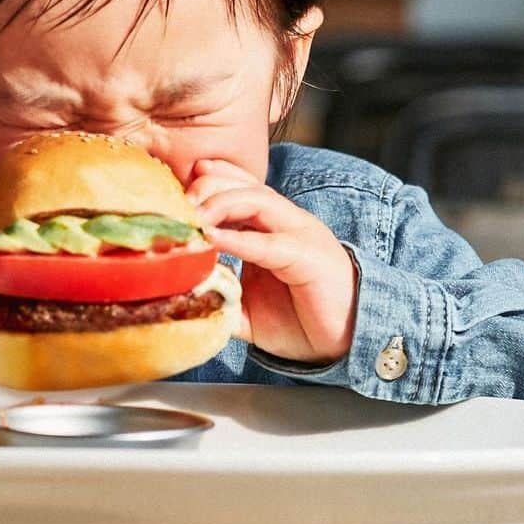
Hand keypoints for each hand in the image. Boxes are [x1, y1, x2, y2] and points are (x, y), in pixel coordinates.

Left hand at [185, 159, 356, 365]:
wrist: (346, 345)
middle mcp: (287, 223)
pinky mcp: (309, 258)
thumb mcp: (248, 309)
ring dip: (220, 204)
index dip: (212, 179)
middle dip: (208, 187)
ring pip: (257, 201)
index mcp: (274, 227)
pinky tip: (213, 238)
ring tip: (192, 217)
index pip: (242, 187)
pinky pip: (269, 243)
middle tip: (177, 203)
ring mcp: (300, 236)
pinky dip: (239, 239)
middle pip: (245, 186)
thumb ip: (220, 297)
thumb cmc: (302, 322)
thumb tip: (183, 296)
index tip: (179, 184)